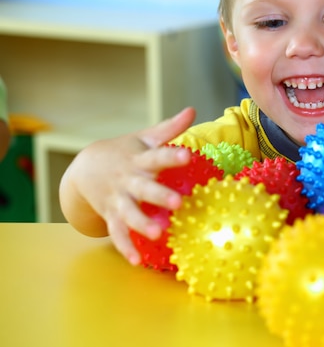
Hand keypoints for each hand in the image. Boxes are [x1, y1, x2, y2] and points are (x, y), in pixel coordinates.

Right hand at [61, 107, 195, 264]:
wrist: (84, 167)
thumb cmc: (124, 151)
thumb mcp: (144, 137)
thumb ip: (170, 128)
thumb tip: (193, 110)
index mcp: (139, 160)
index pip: (158, 156)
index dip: (172, 156)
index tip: (187, 155)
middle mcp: (128, 181)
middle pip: (144, 189)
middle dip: (160, 196)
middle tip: (178, 203)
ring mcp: (118, 200)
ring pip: (129, 214)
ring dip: (142, 224)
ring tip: (158, 234)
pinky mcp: (111, 216)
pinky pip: (118, 233)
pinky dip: (126, 247)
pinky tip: (137, 261)